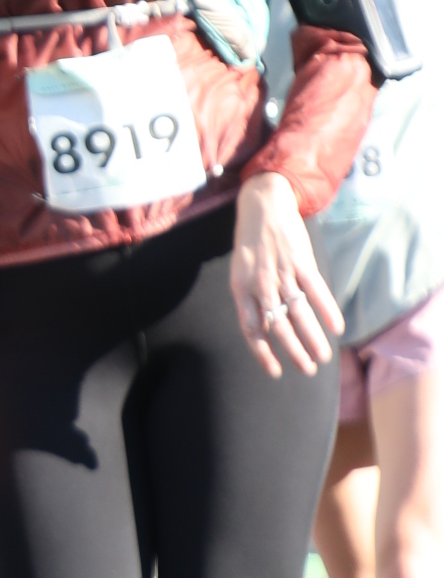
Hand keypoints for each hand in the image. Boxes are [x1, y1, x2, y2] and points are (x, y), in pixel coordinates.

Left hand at [230, 171, 341, 377]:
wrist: (262, 206)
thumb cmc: (251, 244)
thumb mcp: (241, 272)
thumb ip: (251, 299)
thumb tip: (264, 329)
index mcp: (241, 289)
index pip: (251, 329)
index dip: (262, 352)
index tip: (275, 371)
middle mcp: (260, 284)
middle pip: (277, 326)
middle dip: (293, 351)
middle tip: (307, 369)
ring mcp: (281, 273)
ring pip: (298, 313)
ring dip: (312, 337)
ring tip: (323, 357)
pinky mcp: (301, 261)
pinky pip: (316, 290)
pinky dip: (327, 310)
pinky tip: (336, 327)